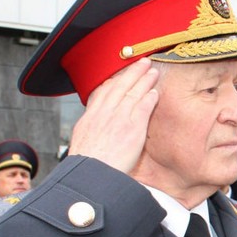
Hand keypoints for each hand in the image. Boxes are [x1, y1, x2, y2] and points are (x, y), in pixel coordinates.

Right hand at [69, 58, 158, 173]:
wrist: (91, 174)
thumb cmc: (87, 167)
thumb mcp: (81, 144)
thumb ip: (89, 133)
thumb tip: (90, 132)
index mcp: (90, 118)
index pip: (102, 93)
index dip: (113, 82)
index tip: (119, 76)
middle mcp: (103, 114)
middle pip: (119, 86)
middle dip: (131, 73)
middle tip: (142, 62)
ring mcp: (118, 118)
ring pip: (132, 93)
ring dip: (143, 80)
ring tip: (152, 72)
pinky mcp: (132, 127)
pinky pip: (142, 107)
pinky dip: (148, 98)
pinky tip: (155, 93)